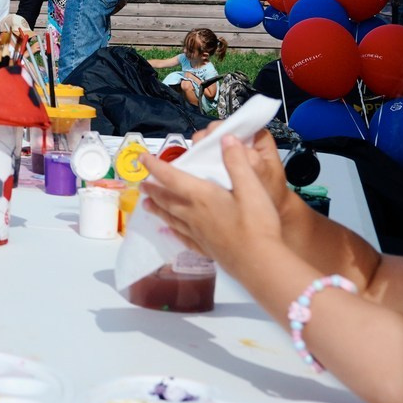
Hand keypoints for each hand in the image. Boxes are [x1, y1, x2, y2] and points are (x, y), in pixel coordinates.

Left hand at [140, 134, 288, 275]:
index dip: (155, 166)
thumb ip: (237, 162)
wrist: (260, 264)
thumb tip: (225, 139)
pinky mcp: (206, 249)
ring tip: (147, 206)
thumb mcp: (251, 187)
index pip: (171, 177)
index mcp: (201, 196)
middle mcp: (194, 215)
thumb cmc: (257, 225)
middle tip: (141, 185)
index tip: (142, 158)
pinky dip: (174, 232)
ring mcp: (198, 234)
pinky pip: (183, 237)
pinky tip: (171, 233)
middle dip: (153, 190)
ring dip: (158, 210)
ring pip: (171, 219)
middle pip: (167, 200)